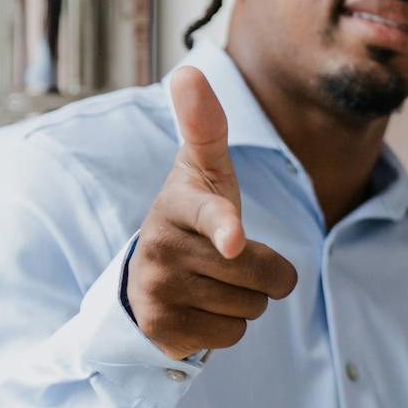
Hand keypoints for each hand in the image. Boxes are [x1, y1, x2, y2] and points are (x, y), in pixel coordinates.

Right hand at [126, 66, 296, 358]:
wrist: (146, 275)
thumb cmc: (192, 214)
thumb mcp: (202, 171)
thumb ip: (205, 126)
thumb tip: (187, 71)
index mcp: (178, 205)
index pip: (212, 215)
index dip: (225, 228)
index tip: (233, 239)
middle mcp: (162, 249)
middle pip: (261, 273)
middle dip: (259, 271)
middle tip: (225, 256)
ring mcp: (159, 293)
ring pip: (250, 309)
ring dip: (244, 299)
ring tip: (210, 281)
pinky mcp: (162, 331)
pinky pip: (231, 336)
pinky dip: (227, 326)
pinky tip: (201, 307)